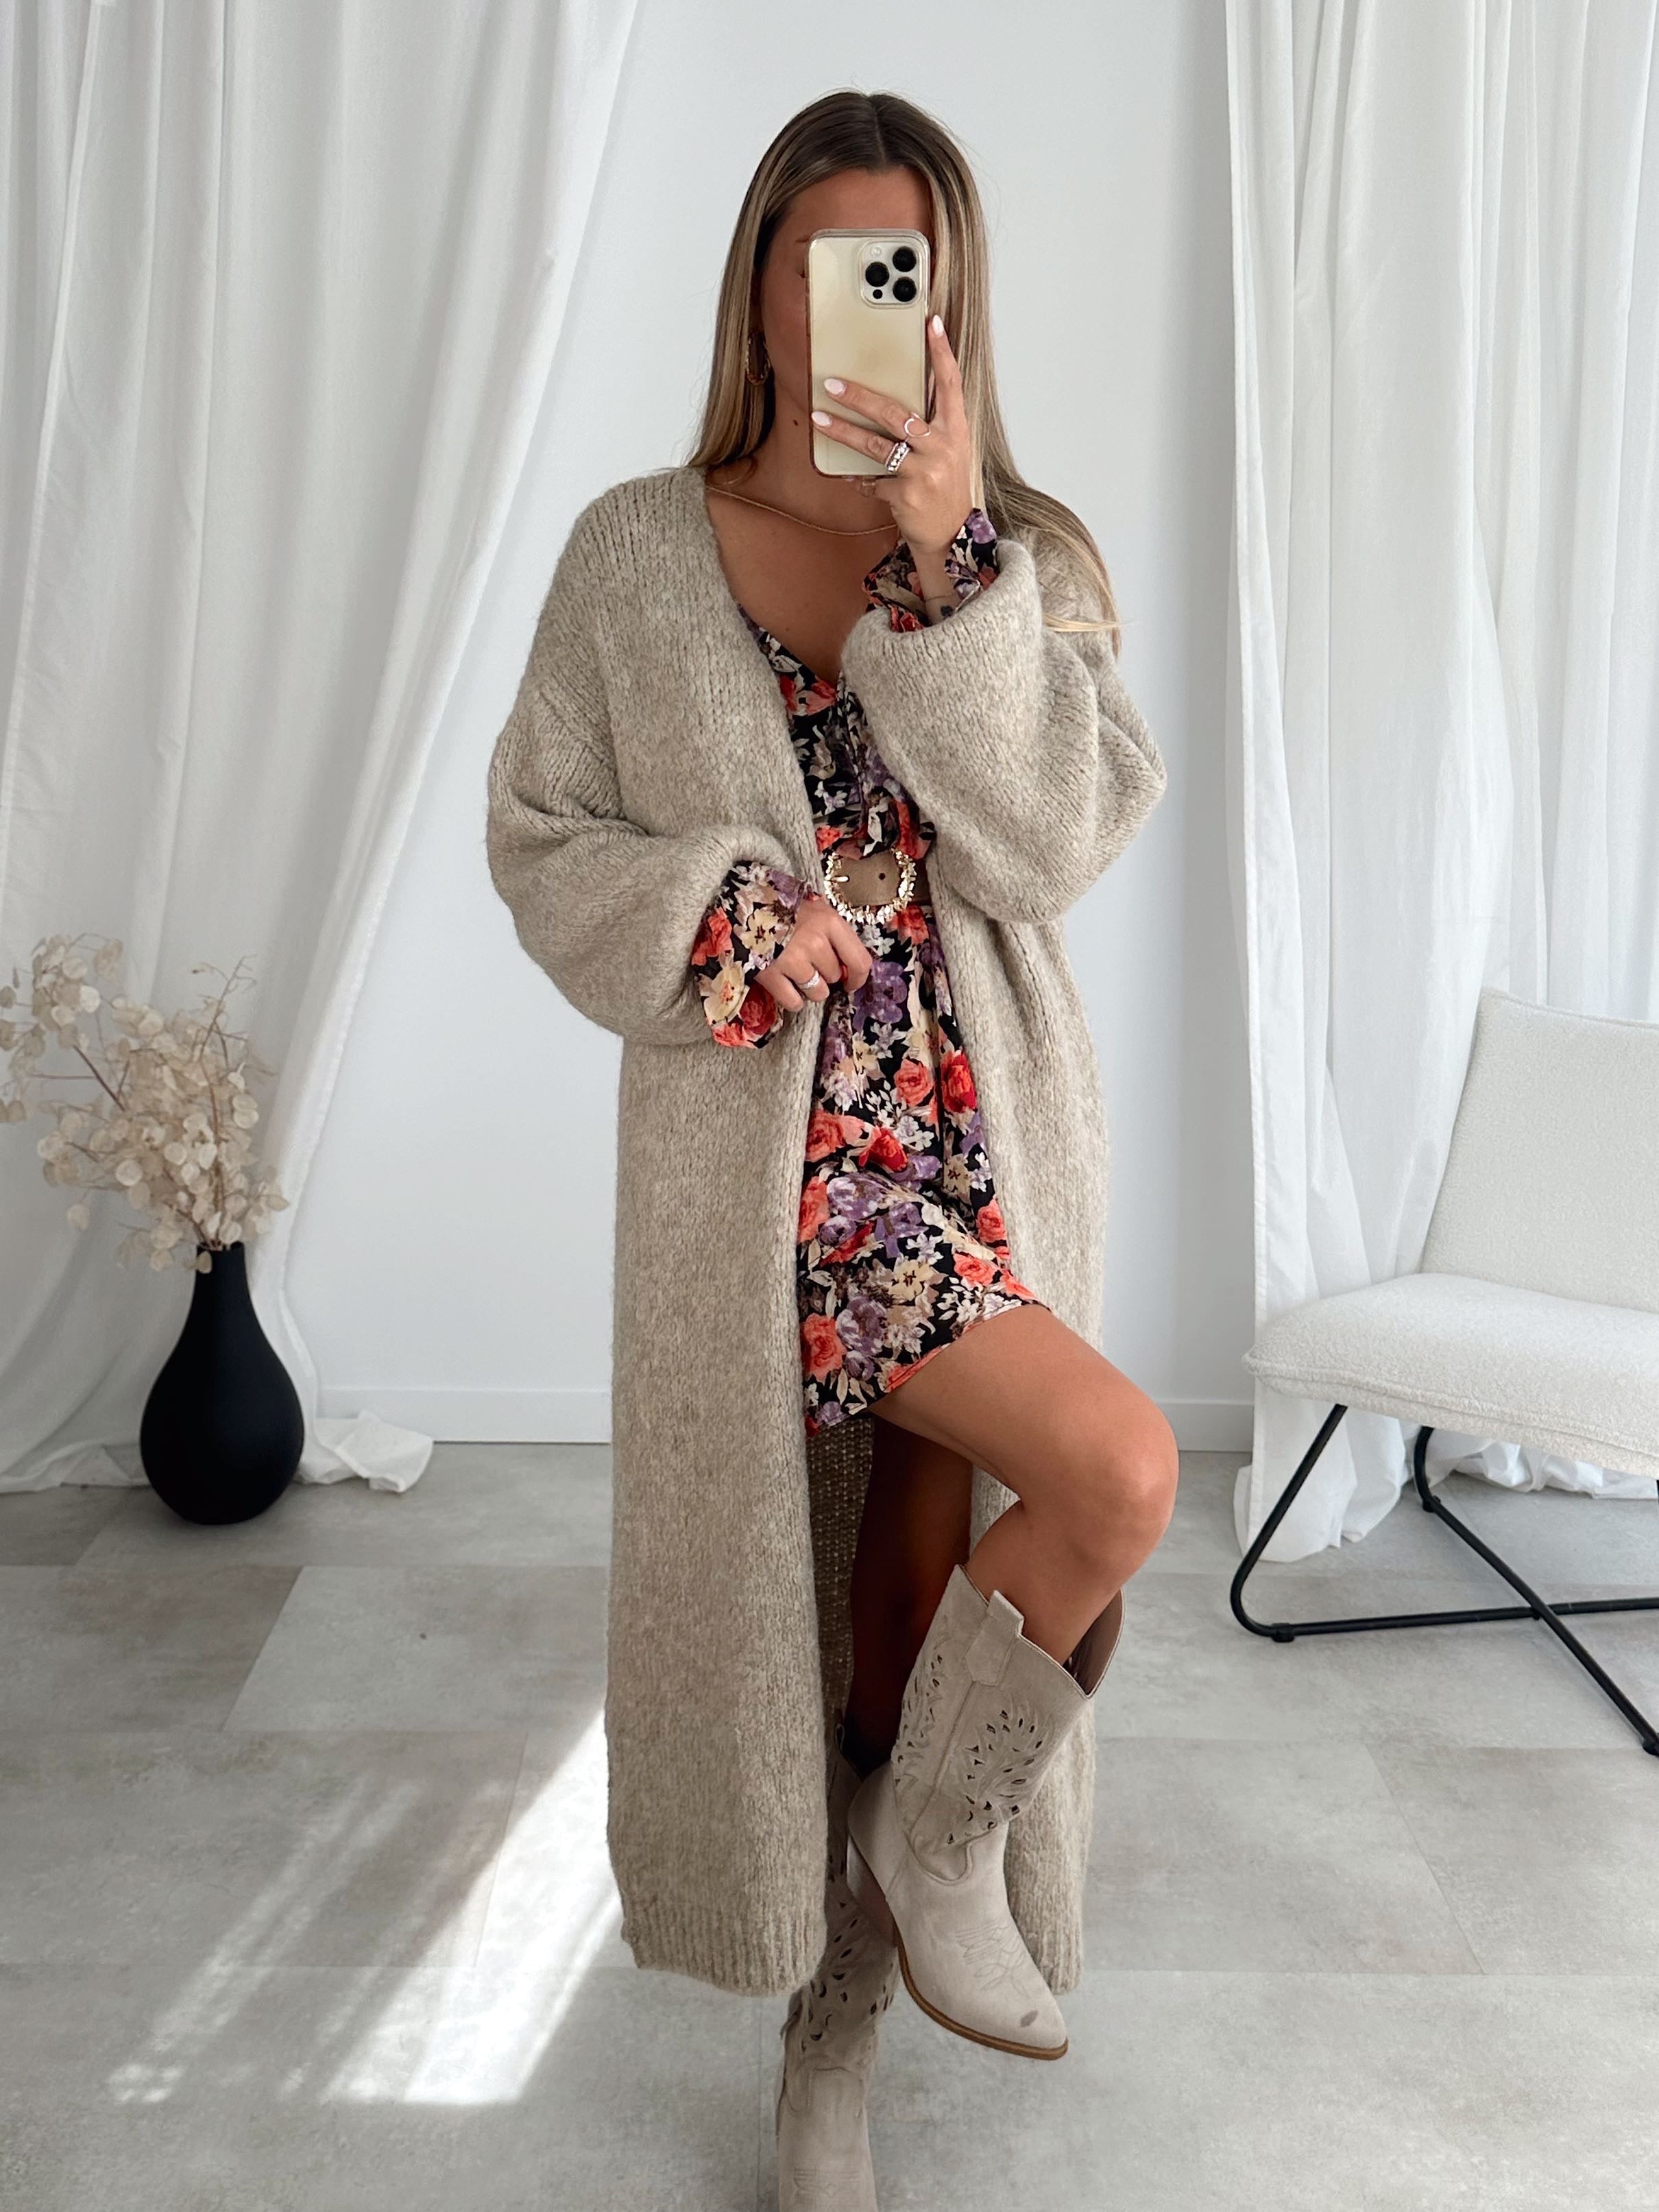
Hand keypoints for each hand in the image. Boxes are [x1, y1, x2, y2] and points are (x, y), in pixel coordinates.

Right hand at [754, 893, 873, 1013]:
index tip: (851, 982)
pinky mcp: (771, 975)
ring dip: (809, 988)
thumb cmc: (783, 907)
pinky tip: (785, 984)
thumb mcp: (816, 910)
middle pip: (834, 977)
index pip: (860, 961)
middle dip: (824, 974)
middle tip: (808, 961)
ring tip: (795, 972)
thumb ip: (835, 934)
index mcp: (830, 923)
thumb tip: (849, 966)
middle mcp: (815, 942)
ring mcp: (792, 960)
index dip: (858, 977)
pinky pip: (794, 1002)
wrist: (743, 904)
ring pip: (817, 993)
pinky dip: (791, 999)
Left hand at [810, 315, 974, 557]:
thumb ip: (932, 423)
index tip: (930, 323)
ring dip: (843, 431)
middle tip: (833, 383)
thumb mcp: (950, 451)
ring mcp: (923, 472)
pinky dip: (857, 478)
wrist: (952, 537)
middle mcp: (941, 447)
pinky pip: (871, 480)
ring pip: (876, 445)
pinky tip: (847, 475)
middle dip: (861, 397)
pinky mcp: (905, 495)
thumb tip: (906, 392)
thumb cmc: (946, 488)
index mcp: (955, 430)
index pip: (951, 384)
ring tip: (818, 418)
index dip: (941, 353)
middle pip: (897, 413)